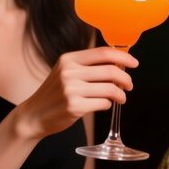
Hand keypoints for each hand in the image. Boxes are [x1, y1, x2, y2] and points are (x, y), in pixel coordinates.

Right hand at [17, 47, 137, 138]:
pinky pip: (103, 103)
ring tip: (120, 98)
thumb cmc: (55, 93)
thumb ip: (87, 65)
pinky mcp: (74, 107)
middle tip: (129, 85)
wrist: (34, 115)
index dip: (123, 57)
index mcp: (69, 59)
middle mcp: (69, 72)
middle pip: (110, 70)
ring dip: (120, 94)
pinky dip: (108, 104)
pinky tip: (105, 105)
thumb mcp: (65, 71)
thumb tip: (118, 63)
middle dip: (126, 78)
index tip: (134, 63)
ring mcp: (71, 90)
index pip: (103, 53)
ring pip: (110, 88)